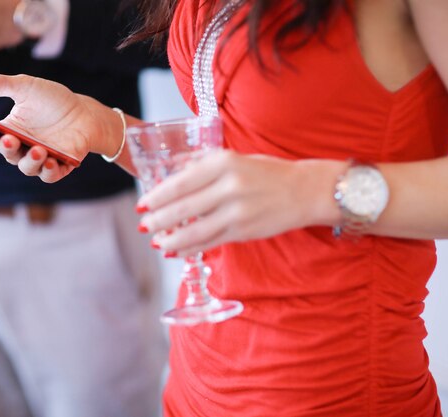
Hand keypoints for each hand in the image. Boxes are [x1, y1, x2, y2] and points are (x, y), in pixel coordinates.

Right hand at [0, 74, 122, 182]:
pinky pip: (50, 175)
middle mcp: (22, 147)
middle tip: (11, 139)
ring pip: (28, 167)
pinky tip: (50, 161)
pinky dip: (48, 171)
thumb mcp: (28, 87)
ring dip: (31, 160)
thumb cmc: (53, 100)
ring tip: (38, 149)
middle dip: (8, 147)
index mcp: (10, 130)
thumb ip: (4, 85)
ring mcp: (41, 158)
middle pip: (9, 154)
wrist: (83, 112)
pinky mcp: (60, 166)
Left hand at [137, 151, 343, 255]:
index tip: (142, 203)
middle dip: (158, 219)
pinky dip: (190, 248)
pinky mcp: (243, 231)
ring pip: (194, 230)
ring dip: (170, 239)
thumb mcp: (235, 158)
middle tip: (144, 224)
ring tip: (156, 242)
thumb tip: (173, 174)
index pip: (180, 182)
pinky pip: (210, 242)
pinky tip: (176, 251)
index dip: (157, 196)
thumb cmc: (268, 172)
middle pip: (182, 208)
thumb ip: (203, 165)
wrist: (305, 191)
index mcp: (223, 162)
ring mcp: (237, 212)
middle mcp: (229, 186)